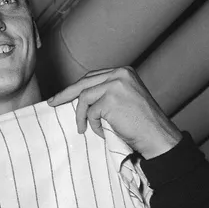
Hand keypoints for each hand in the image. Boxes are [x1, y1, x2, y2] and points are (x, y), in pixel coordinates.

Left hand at [48, 66, 182, 158]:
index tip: (60, 96)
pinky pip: (90, 113)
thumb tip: (79, 98)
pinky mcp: (110, 99)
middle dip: (65, 95)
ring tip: (85, 129)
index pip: (92, 78)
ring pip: (83, 98)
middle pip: (83, 83)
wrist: (156, 135)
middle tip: (52, 103)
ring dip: (82, 117)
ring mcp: (115, 85)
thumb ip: (106, 93)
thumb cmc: (140, 123)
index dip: (75, 88)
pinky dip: (94, 125)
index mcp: (124, 72)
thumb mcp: (124, 99)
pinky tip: (104, 132)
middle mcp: (120, 74)